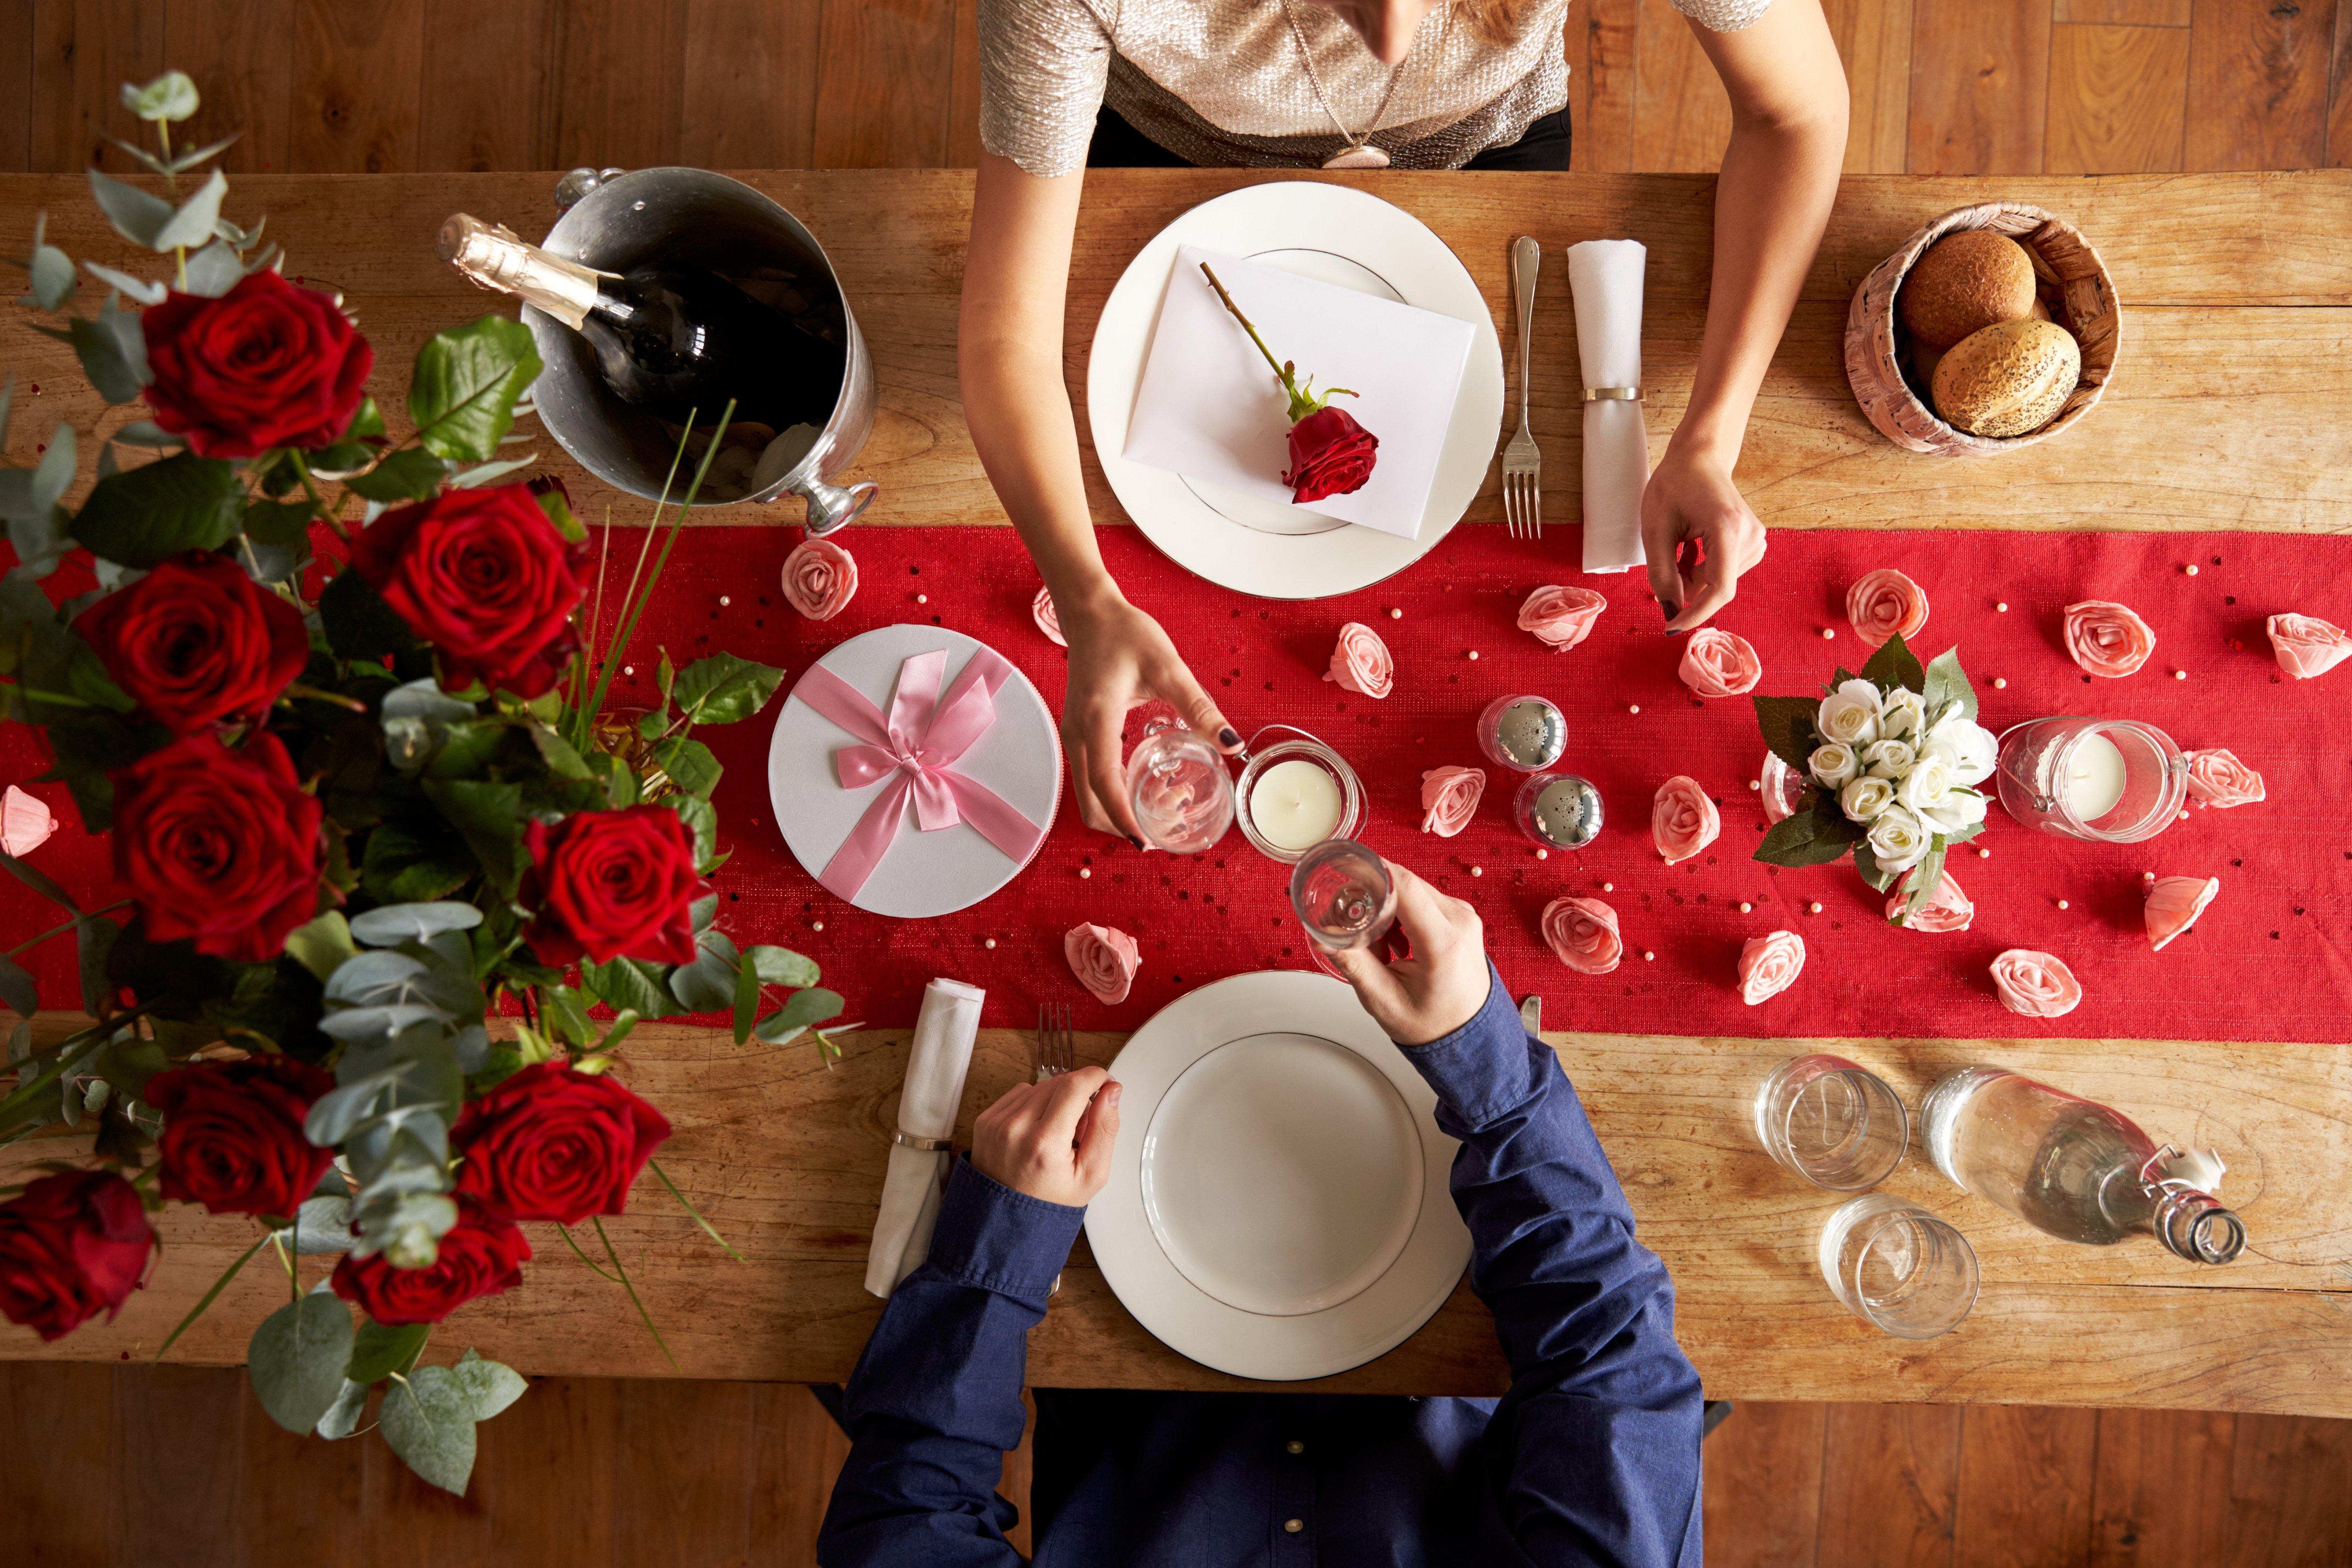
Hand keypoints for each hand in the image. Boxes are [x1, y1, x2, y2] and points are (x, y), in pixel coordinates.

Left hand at [971, 1065, 1121, 1207]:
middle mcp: (1016, 1129)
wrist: (1006, 1218)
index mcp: (1045, 1144)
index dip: (1096, 1076)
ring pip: (1039, 1085)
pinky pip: (1019, 1092)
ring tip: (1057, 1132)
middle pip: (1058, 1083)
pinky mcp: (985, 1119)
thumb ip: (1105, 1129)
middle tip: (1081, 1125)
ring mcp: (997, 1122)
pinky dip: (1034, 1103)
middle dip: (1078, 1095)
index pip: (1074, 1086)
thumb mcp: (1092, 1175)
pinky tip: (1037, 1128)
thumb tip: (1111, 1091)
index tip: (1106, 1081)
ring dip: (1056, 1099)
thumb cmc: (1049, 1201)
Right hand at [1059, 595, 1240, 843]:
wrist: (1090, 614)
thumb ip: (1199, 707)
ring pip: (1087, 794)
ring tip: (1160, 809)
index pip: (1105, 782)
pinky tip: (1146, 785)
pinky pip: (1089, 778)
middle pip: (1090, 801)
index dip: (1125, 817)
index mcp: (1096, 719)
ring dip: (1117, 811)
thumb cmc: (1125, 633)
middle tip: (1162, 833)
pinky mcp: (1078, 734)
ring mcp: (1073, 736)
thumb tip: (1232, 743)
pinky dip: (1112, 794)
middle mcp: (1077, 734)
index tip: (1147, 842)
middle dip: (1122, 824)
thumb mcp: (1168, 666)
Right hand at [1328, 861, 1491, 1046]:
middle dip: (1371, 896)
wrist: (1469, 1036)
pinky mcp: (1459, 915)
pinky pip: (1422, 899)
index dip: (1370, 868)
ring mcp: (1463, 915)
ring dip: (1386, 908)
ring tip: (1380, 948)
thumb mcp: (1383, 1000)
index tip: (1342, 862)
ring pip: (1411, 889)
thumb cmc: (1434, 1024)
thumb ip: (1352, 963)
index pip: (1404, 886)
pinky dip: (1401, 914)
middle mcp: (1460, 921)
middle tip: (1350, 923)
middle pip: (1404, 884)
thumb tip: (1321, 934)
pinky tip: (1396, 944)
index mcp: (1444, 942)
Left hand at [1640, 440, 1767, 632]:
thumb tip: (1670, 610)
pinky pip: (1724, 572)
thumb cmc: (1674, 485)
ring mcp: (1756, 539)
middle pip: (1716, 587)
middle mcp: (1751, 536)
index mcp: (1728, 528)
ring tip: (1678, 546)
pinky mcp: (1754, 542)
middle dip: (1686, 587)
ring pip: (1719, 582)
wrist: (1699, 457)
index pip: (1720, 589)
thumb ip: (1662, 571)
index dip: (1695, 613)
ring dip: (1692, 577)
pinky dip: (1702, 569)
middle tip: (1665, 563)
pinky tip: (1691, 547)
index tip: (1670, 627)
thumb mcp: (1655, 528)